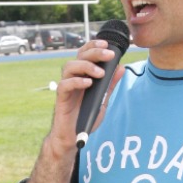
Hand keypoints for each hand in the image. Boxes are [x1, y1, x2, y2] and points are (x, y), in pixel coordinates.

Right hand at [47, 40, 123, 154]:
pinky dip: (77, 81)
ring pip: (69, 67)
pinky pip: (64, 85)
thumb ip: (110, 85)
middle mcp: (72, 79)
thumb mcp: (103, 100)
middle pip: (79, 56)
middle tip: (109, 55)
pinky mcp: (60, 99)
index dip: (94, 46)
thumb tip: (121, 68)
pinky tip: (88, 84)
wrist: (74, 138)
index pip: (85, 54)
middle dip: (94, 52)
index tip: (107, 44)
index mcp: (82, 76)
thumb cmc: (86, 118)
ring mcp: (66, 88)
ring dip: (86, 66)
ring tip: (100, 74)